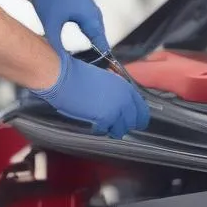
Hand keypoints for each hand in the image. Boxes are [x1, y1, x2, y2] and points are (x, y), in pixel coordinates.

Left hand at [30, 0, 107, 54]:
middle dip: (101, 44)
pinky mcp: (84, 1)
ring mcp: (88, 2)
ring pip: (97, 23)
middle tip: (102, 60)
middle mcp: (90, 6)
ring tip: (97, 51)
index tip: (107, 61)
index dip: (103, 48)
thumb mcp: (50, 26)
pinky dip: (92, 28)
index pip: (98, 34)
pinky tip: (89, 36)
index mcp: (86, 11)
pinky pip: (92, 17)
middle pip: (100, 29)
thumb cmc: (44, 2)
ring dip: (97, 36)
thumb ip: (57, 44)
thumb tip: (61, 60)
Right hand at [34, 54, 149, 138]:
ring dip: (113, 129)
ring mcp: (116, 111)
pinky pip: (106, 131)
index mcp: (126, 88)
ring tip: (103, 124)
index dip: (136, 117)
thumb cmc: (80, 75)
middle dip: (125, 124)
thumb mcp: (106, 78)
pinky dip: (100, 129)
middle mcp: (125, 100)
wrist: (64, 77)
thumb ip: (117, 89)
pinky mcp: (104, 119)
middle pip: (134, 122)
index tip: (131, 120)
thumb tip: (120, 100)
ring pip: (121, 130)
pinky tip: (93, 123)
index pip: (142, 110)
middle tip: (115, 124)